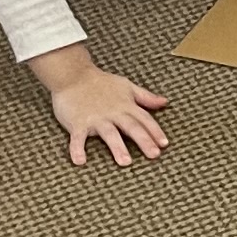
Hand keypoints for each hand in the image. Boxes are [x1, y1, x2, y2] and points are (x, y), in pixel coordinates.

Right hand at [46, 60, 170, 166]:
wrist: (72, 74)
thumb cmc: (101, 82)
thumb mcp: (126, 86)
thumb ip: (145, 97)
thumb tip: (164, 102)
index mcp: (125, 105)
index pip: (144, 119)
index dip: (155, 131)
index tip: (165, 144)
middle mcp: (113, 112)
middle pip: (131, 127)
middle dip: (144, 140)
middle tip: (154, 155)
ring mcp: (95, 118)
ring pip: (109, 133)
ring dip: (117, 147)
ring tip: (125, 162)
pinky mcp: (78, 123)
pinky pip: (78, 138)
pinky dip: (77, 149)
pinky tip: (80, 161)